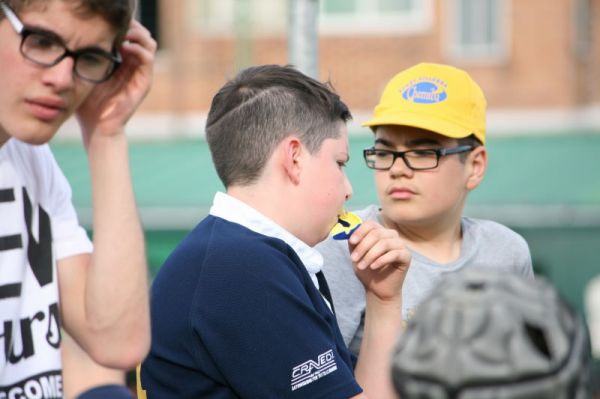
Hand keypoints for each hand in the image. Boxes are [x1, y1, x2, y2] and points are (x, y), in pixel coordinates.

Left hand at [76, 20, 156, 142]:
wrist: (96, 126)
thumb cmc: (86, 102)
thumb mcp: (83, 72)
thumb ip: (84, 54)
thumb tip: (72, 33)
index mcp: (121, 60)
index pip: (128, 33)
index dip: (121, 23)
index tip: (106, 20)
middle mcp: (133, 64)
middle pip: (141, 33)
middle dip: (130, 25)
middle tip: (115, 23)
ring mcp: (140, 73)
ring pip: (148, 42)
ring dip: (137, 33)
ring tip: (121, 33)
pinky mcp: (144, 82)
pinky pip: (148, 59)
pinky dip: (138, 48)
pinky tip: (124, 47)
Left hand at [348, 221, 410, 300]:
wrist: (378, 289)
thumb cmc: (367, 270)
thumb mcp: (357, 254)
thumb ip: (354, 242)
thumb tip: (350, 232)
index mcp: (380, 232)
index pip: (371, 224)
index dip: (360, 231)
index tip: (352, 242)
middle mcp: (391, 235)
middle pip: (377, 233)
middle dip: (363, 246)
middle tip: (354, 259)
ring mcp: (400, 245)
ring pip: (384, 243)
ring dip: (370, 255)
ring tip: (361, 266)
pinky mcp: (406, 256)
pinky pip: (394, 254)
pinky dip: (381, 260)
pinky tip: (373, 267)